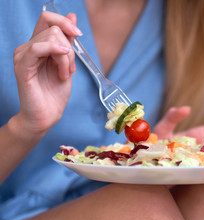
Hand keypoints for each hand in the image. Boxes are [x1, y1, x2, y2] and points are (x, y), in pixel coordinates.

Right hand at [12, 11, 80, 136]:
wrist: (47, 115)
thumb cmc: (55, 93)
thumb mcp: (67, 63)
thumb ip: (69, 41)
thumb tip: (72, 16)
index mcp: (39, 45)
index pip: (47, 18)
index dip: (64, 22)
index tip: (79, 34)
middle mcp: (29, 47)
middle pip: (54, 29)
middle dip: (70, 49)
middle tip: (70, 70)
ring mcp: (23, 56)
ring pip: (51, 38)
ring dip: (66, 58)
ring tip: (65, 74)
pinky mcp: (22, 67)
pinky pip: (37, 48)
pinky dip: (54, 51)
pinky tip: (62, 63)